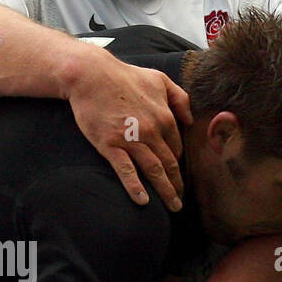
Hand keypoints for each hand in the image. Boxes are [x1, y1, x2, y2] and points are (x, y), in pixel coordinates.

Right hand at [67, 53, 191, 209]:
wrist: (91, 76)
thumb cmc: (125, 76)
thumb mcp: (159, 79)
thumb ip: (180, 98)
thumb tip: (190, 120)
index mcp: (165, 116)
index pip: (177, 147)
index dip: (178, 163)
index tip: (177, 176)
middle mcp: (151, 131)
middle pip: (169, 164)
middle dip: (177, 185)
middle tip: (180, 201)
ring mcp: (131, 139)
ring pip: (154, 170)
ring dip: (165, 191)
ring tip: (172, 206)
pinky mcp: (110, 145)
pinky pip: (126, 170)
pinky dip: (135, 187)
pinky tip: (143, 201)